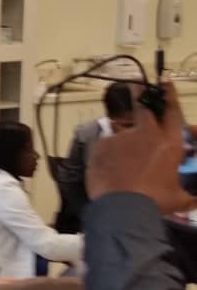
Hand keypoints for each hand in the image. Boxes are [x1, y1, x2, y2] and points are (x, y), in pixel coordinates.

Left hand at [87, 81, 196, 213]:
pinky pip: (105, 148)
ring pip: (121, 136)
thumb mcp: (180, 200)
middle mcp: (146, 134)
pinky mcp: (102, 145)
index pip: (172, 113)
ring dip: (121, 148)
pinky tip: (108, 172)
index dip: (169, 96)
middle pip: (142, 106)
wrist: (123, 208)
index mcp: (169, 144)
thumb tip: (196, 201)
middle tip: (134, 85)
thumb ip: (191, 196)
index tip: (163, 82)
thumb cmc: (155, 202)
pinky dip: (107, 158)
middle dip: (139, 93)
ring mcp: (122, 137)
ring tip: (120, 169)